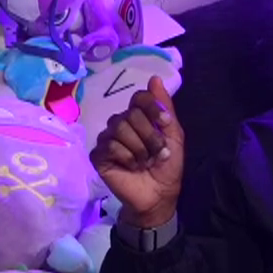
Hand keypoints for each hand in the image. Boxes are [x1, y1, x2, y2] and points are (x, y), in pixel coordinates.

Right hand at [89, 77, 183, 228]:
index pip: (139, 97)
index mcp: (140, 116)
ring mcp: (108, 138)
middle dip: (149, 135)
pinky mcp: (98, 155)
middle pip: (130, 114)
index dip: (152, 108)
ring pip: (119, 128)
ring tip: (144, 161)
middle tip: (157, 152)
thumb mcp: (173, 135)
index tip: (164, 124)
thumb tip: (154, 78)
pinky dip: (126, 157)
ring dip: (139, 147)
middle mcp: (121, 123)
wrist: (159, 194)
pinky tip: (131, 167)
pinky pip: (109, 145)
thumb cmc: (167, 165)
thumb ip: (164, 107)